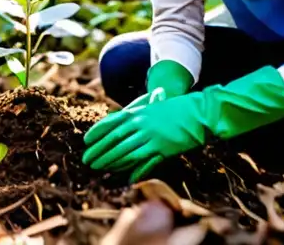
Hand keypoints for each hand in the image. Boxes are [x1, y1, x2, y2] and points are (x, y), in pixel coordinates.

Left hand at [83, 67, 283, 181]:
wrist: (197, 110)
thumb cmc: (174, 107)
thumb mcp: (152, 107)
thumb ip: (137, 115)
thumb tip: (121, 122)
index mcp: (138, 112)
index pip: (112, 123)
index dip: (98, 133)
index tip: (86, 141)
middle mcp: (142, 124)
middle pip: (115, 140)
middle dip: (100, 151)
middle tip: (87, 160)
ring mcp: (152, 137)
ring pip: (127, 152)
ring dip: (112, 161)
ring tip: (99, 168)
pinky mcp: (163, 149)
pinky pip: (145, 162)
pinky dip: (135, 170)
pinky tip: (126, 177)